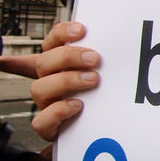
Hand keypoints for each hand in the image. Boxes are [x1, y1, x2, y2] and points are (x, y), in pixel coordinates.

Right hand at [29, 22, 99, 140]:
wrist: (98, 130)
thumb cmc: (101, 95)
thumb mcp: (103, 73)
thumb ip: (104, 57)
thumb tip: (121, 41)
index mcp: (57, 65)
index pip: (51, 42)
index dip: (61, 34)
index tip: (82, 30)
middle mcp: (48, 82)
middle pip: (43, 63)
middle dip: (68, 57)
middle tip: (94, 58)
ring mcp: (46, 104)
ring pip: (38, 89)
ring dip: (66, 81)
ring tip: (93, 80)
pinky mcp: (49, 127)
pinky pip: (40, 121)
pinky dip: (57, 111)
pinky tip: (78, 105)